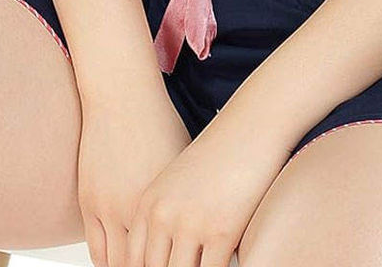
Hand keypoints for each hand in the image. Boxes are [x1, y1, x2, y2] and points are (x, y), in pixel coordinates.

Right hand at [78, 87, 190, 266]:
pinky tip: (123, 264)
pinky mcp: (90, 203)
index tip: (190, 266)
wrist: (122, 97)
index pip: (176, 256)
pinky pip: (98, 251)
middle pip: (148, 266)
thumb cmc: (160, 123)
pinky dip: (111, 264)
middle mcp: (137, 211)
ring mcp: (110, 209)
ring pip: (120, 266)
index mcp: (167, 202)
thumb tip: (207, 227)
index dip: (184, 266)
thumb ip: (188, 201)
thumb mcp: (183, 163)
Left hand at [125, 110, 290, 266]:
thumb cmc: (217, 155)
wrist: (248, 128)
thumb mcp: (177, 182)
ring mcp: (190, 224)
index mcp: (148, 204)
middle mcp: (162, 215)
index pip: (133, 260)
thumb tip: (165, 252)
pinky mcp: (221, 231)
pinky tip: (228, 266)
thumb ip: (164, 216)